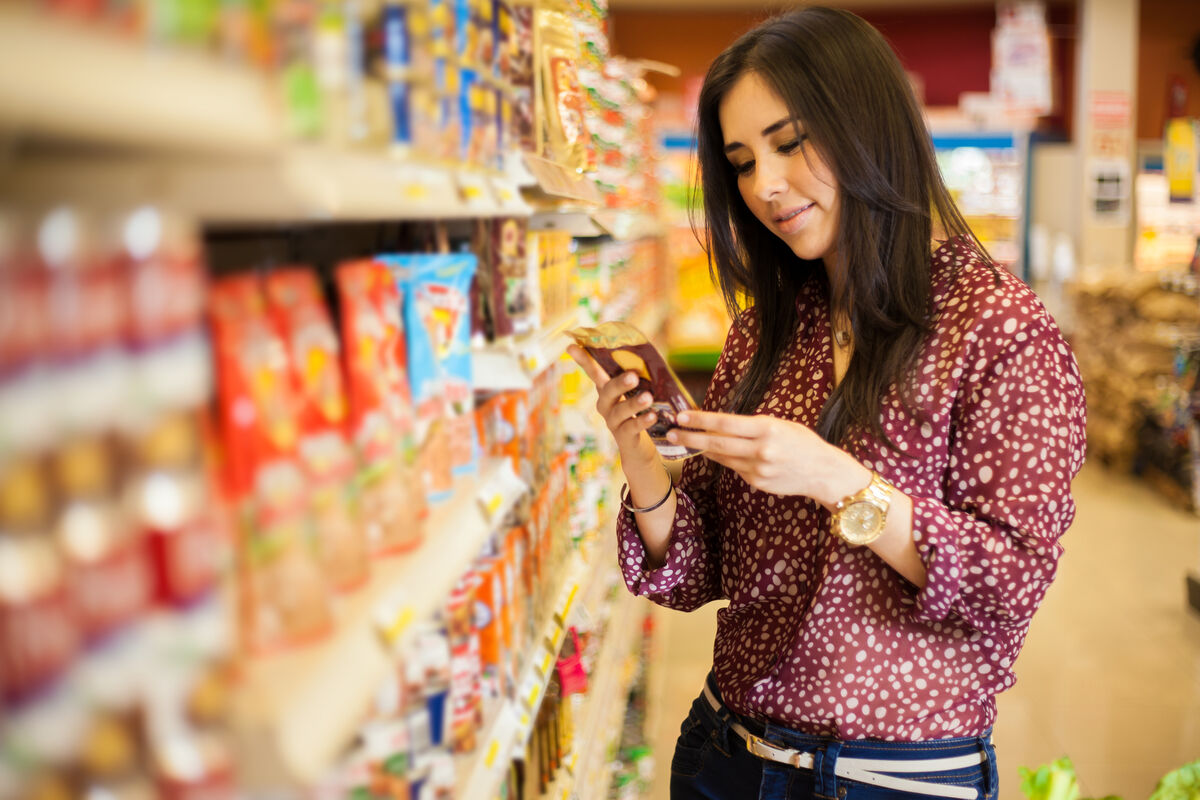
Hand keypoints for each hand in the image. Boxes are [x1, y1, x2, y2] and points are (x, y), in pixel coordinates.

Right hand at [566, 344, 659, 465]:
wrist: (641, 446)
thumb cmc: (641, 410)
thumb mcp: (641, 391)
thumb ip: (642, 376)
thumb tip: (648, 355)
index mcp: (608, 389)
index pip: (595, 371)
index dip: (584, 360)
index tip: (571, 347)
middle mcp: (606, 404)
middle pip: (607, 391)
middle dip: (619, 383)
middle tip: (633, 376)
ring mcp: (613, 421)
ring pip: (620, 411)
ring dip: (633, 403)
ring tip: (648, 398)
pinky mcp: (624, 436)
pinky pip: (631, 427)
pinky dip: (641, 421)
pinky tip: (652, 416)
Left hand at [667, 410, 865, 501]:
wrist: (823, 472)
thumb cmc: (802, 442)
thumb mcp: (780, 424)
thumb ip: (752, 425)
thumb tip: (721, 424)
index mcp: (767, 429)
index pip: (725, 423)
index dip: (700, 420)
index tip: (681, 416)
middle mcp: (760, 450)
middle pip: (717, 443)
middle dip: (690, 438)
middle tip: (670, 433)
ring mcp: (758, 470)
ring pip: (722, 457)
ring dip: (702, 449)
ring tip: (684, 441)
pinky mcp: (757, 483)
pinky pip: (735, 469)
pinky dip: (725, 460)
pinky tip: (718, 453)